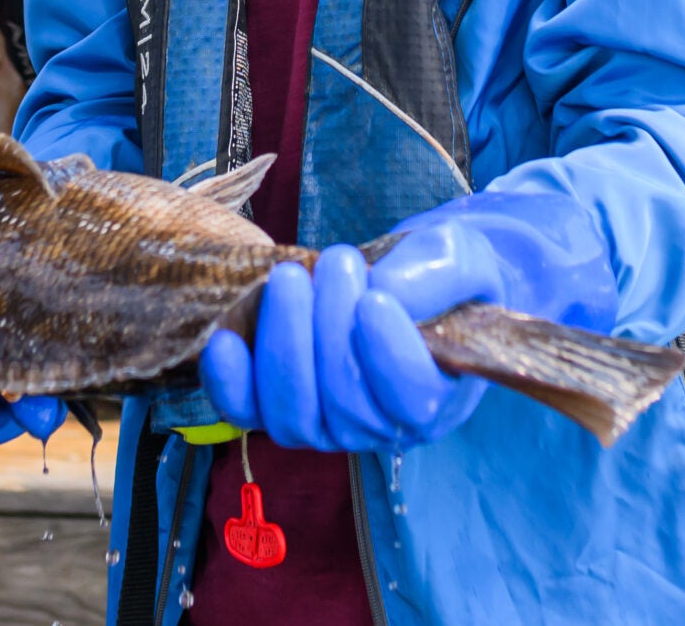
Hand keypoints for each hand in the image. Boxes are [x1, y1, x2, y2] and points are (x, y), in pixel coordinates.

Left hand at [199, 188, 617, 451]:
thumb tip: (389, 292)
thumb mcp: (460, 259)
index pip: (411, 400)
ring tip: (289, 280)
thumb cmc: (439, 276)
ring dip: (284, 346)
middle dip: (331, 330)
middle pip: (346, 405)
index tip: (374, 298)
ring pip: (295, 415)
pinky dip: (231, 383)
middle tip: (336, 262)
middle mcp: (379, 426)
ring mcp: (326, 422)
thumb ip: (439, 275)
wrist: (402, 279)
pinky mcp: (278, 404)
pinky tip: (224, 340)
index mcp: (436, 399)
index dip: (388, 355)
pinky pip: (247, 411)